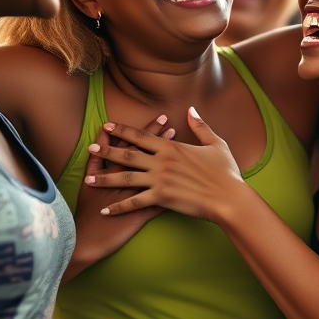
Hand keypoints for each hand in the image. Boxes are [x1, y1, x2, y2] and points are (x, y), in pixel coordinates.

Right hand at [62, 114, 173, 281]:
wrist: (84, 240)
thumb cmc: (86, 211)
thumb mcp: (87, 183)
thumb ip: (95, 163)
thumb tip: (98, 143)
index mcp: (112, 172)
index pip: (132, 146)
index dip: (148, 132)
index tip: (162, 118)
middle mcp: (124, 182)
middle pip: (145, 155)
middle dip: (160, 140)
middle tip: (175, 124)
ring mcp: (134, 197)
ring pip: (154, 175)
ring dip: (168, 162)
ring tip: (181, 149)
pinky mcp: (140, 214)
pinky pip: (159, 203)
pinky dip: (172, 194)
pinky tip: (188, 186)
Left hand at [84, 107, 245, 220]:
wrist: (229, 197)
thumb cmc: (226, 171)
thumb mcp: (216, 143)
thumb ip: (200, 126)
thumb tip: (191, 109)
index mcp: (172, 147)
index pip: (141, 136)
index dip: (123, 131)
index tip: (107, 126)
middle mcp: (162, 162)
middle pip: (127, 155)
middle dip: (106, 151)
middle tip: (90, 149)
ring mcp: (160, 180)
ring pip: (125, 178)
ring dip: (105, 178)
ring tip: (88, 178)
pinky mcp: (161, 198)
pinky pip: (134, 202)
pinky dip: (118, 207)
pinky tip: (105, 209)